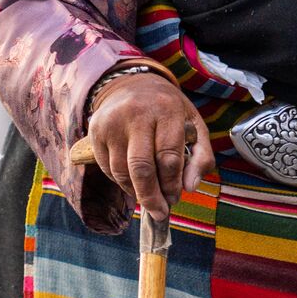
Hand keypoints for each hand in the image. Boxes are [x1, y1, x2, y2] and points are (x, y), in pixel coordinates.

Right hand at [85, 73, 213, 220]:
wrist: (134, 84)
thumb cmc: (169, 111)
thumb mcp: (194, 125)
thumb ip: (201, 156)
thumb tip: (190, 187)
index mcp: (166, 110)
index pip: (168, 156)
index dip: (172, 184)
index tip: (175, 199)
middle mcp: (136, 114)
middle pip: (141, 167)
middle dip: (151, 197)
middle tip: (160, 213)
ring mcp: (112, 123)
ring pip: (121, 171)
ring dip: (136, 192)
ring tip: (149, 198)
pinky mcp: (95, 132)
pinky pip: (107, 168)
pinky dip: (121, 182)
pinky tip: (133, 182)